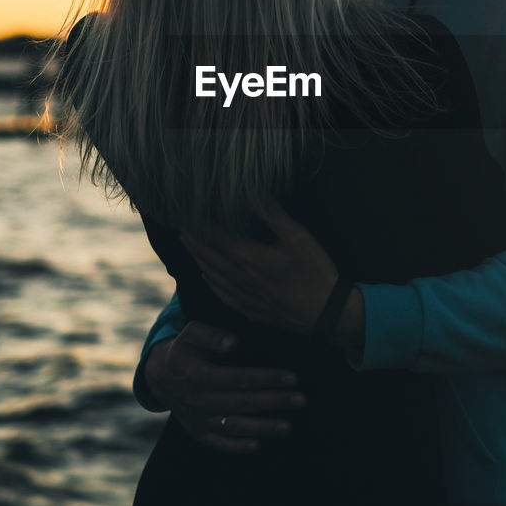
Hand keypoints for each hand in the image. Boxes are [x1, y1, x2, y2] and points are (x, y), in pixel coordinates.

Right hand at [144, 321, 305, 452]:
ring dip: (262, 428)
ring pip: (234, 426)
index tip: (292, 377)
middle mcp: (198, 400)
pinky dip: (237, 447)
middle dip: (274, 402)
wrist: (160, 376)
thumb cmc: (184, 350)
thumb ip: (211, 335)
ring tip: (288, 427)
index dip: (266, 378)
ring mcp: (198, 419)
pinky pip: (218, 443)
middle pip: (242, 403)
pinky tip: (259, 446)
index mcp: (198, 375)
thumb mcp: (191, 333)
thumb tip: (234, 343)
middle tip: (301, 400)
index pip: (239, 378)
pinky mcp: (197, 432)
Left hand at [184, 199, 339, 335]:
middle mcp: (238, 276)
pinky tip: (206, 276)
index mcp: (246, 255)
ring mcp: (242, 295)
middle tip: (180, 225)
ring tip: (188, 246)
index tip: (188, 211)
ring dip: (197, 258)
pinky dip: (209, 281)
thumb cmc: (314, 271)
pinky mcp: (250, 309)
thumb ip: (272, 214)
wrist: (325, 312)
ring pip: (211, 274)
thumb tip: (253, 193)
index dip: (198, 223)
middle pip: (206, 255)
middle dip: (192, 239)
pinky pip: (221, 294)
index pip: (212, 236)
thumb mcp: (297, 236)